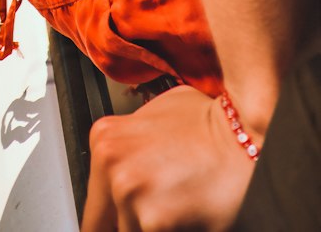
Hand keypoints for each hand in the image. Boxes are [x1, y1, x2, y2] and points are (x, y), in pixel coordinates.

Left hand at [81, 85, 256, 230]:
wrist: (246, 137)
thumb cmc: (209, 126)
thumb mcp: (154, 117)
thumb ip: (129, 145)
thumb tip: (119, 176)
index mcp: (105, 139)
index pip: (92, 202)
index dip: (110, 217)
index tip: (122, 220)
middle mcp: (110, 164)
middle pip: (100, 223)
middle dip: (123, 224)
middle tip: (151, 217)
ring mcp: (128, 191)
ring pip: (129, 231)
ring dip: (150, 227)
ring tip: (176, 212)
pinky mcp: (152, 219)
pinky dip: (172, 231)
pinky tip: (187, 219)